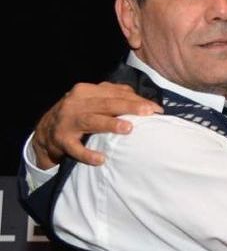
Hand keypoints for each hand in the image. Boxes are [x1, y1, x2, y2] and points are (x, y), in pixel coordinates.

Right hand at [33, 82, 161, 167]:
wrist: (45, 132)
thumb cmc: (79, 115)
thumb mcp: (93, 101)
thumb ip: (114, 98)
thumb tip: (144, 101)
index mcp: (87, 91)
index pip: (115, 93)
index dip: (137, 100)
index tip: (156, 109)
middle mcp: (76, 102)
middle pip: (106, 104)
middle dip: (129, 107)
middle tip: (148, 112)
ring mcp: (67, 121)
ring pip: (91, 121)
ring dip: (110, 124)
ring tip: (128, 128)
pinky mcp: (61, 140)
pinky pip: (75, 148)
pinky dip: (87, 154)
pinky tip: (101, 159)